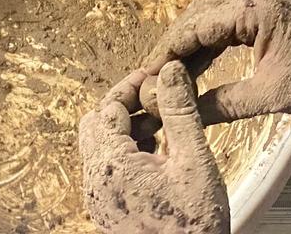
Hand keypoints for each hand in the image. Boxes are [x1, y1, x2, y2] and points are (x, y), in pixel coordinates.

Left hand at [79, 62, 229, 233]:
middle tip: (155, 97)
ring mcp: (100, 198)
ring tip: (163, 124)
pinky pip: (108, 168)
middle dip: (124, 106)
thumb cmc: (194, 225)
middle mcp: (96, 181)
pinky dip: (127, 151)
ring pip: (101, 147)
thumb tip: (169, 73)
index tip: (154, 77)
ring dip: (126, 129)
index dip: (131, 86)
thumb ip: (179, 111)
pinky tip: (159, 152)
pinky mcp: (109, 209)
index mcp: (111, 165)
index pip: (108, 108)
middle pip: (96, 125)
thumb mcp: (193, 159)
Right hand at [138, 0, 290, 124]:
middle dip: (173, 46)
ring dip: (187, 41)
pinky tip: (193, 63)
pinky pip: (223, 17)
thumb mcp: (269, 96)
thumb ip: (221, 103)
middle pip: (196, 16)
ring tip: (165, 71)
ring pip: (206, 14)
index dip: (168, 52)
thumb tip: (180, 111)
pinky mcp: (261, 2)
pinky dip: (206, 38)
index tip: (146, 74)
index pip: (196, 26)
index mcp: (254, 6)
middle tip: (148, 75)